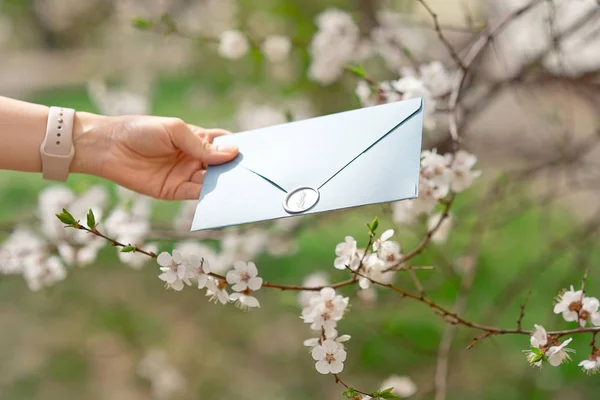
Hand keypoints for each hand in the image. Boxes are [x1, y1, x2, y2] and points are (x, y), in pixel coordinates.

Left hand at [71, 113, 238, 199]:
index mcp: (196, 139)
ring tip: (241, 185)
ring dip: (225, 184)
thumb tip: (232, 153)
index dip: (238, 147)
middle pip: (221, 166)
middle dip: (236, 169)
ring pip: (212, 182)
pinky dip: (209, 196)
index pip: (223, 144)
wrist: (108, 147)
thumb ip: (201, 145)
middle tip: (253, 172)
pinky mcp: (175, 191)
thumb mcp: (174, 130)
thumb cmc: (140, 130)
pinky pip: (197, 195)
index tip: (256, 152)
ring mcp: (185, 175)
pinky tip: (220, 194)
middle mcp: (194, 158)